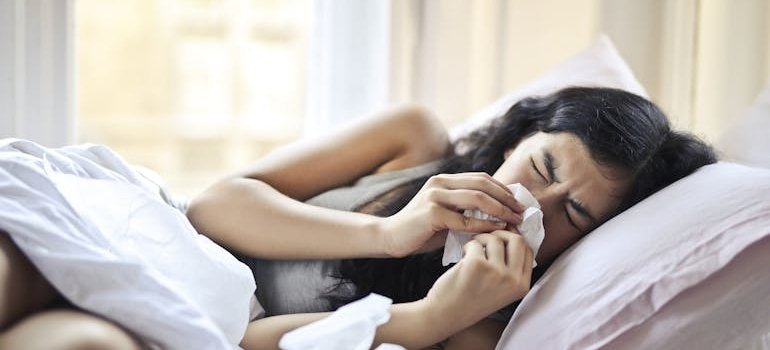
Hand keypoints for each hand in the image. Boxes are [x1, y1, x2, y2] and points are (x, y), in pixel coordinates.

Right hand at [378, 173, 524, 257]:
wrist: (389, 237)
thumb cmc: (421, 230)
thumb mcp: (446, 215)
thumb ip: (466, 211)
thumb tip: (499, 215)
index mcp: (444, 180)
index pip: (481, 178)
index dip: (503, 189)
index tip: (518, 203)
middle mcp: (439, 183)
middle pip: (482, 184)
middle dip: (506, 198)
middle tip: (522, 211)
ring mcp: (435, 196)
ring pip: (477, 199)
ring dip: (500, 210)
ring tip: (514, 220)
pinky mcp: (432, 214)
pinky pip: (465, 220)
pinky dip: (484, 225)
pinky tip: (496, 231)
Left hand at [422, 230, 532, 330]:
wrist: (447, 314)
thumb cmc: (471, 300)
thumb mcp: (501, 289)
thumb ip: (511, 268)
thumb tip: (512, 235)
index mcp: (522, 285)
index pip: (528, 250)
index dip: (514, 239)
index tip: (503, 237)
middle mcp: (512, 279)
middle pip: (517, 240)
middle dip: (501, 234)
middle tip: (487, 239)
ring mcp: (496, 272)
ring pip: (495, 239)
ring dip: (481, 239)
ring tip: (472, 250)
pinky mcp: (477, 265)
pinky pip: (476, 243)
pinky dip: (468, 246)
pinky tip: (463, 257)